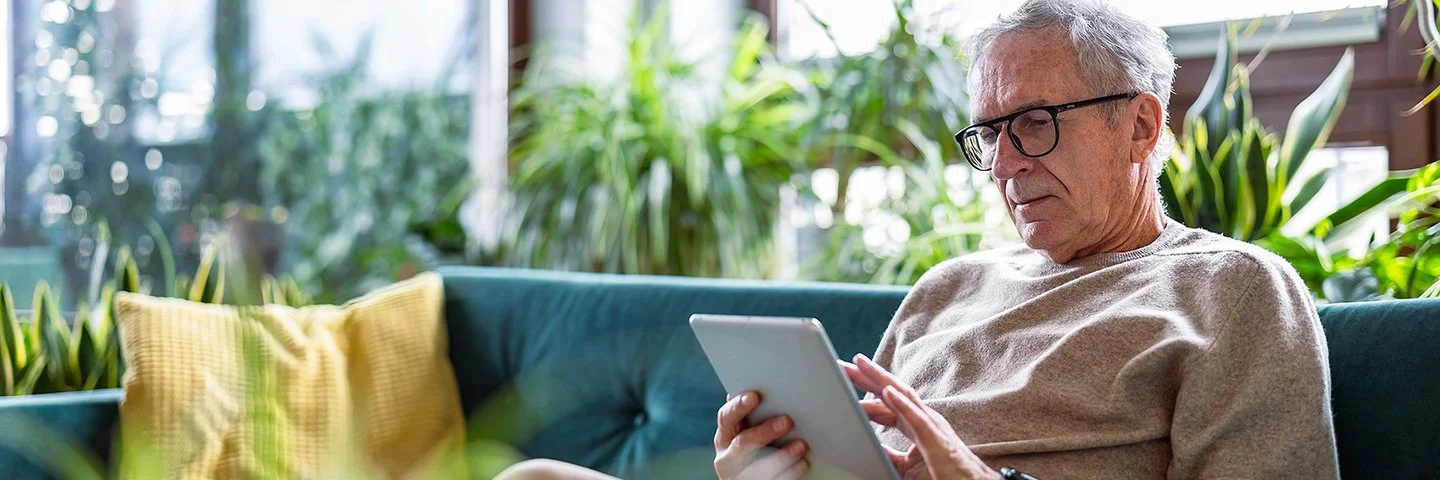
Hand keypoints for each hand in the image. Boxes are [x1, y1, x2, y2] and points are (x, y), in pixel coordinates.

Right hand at [713, 391, 809, 479]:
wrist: (749, 479)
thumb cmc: (754, 448)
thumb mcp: (747, 431)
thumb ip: (753, 415)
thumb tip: (772, 386)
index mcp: (725, 436)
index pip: (726, 418)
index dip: (738, 406)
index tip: (755, 396)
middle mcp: (727, 457)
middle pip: (743, 443)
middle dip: (765, 431)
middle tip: (787, 421)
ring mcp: (739, 476)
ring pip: (757, 467)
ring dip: (782, 455)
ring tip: (801, 445)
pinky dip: (789, 472)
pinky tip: (802, 462)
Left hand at [841, 354, 1001, 479]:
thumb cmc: (944, 476)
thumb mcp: (905, 465)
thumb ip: (888, 452)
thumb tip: (866, 447)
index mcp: (915, 424)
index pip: (885, 402)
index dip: (864, 389)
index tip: (842, 379)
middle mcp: (923, 418)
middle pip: (890, 391)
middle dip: (866, 376)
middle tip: (842, 364)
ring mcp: (931, 426)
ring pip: (903, 396)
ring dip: (880, 379)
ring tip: (860, 364)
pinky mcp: (937, 441)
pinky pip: (918, 420)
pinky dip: (902, 404)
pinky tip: (887, 392)